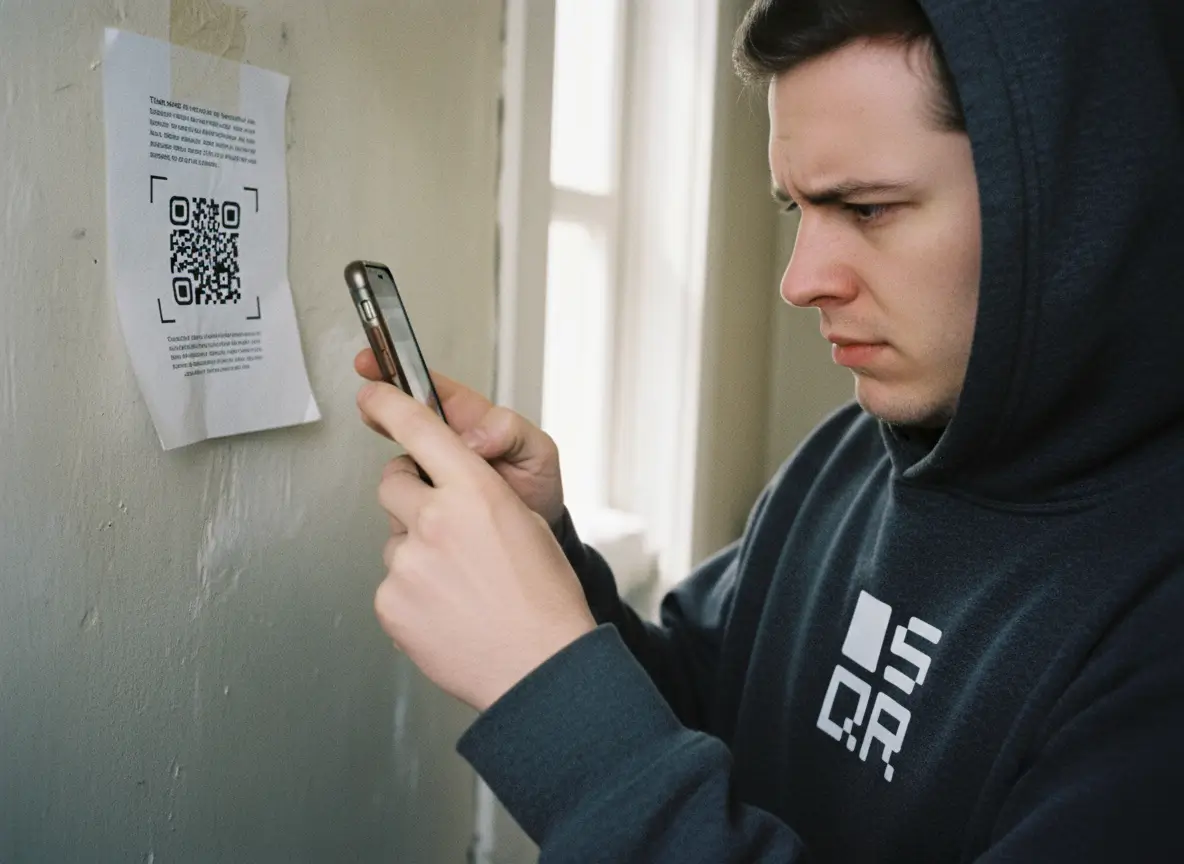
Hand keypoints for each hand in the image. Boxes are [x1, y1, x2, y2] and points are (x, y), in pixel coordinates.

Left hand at [357, 380, 596, 711]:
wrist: (540, 667)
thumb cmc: (544, 600)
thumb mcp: (525, 523)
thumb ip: (478, 495)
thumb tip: (447, 489)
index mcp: (475, 492)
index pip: (420, 430)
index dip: (390, 405)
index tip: (372, 394)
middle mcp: (434, 521)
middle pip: (392, 483)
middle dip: (411, 494)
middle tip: (443, 524)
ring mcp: (408, 564)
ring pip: (395, 539)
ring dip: (418, 552)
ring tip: (460, 585)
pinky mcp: (391, 603)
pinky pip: (392, 583)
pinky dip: (413, 593)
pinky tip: (448, 608)